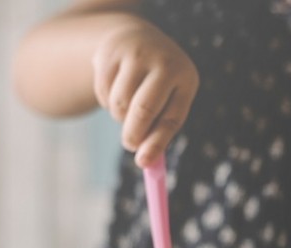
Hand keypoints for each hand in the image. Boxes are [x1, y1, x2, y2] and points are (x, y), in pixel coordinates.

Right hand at [92, 22, 198, 166]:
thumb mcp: (167, 101)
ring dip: (120, 116)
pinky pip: (104, 92)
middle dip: (134, 135)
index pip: (172, 118)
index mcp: (186, 78)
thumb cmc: (157, 85)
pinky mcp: (111, 53)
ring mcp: (137, 54)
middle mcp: (165, 62)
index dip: (157, 143)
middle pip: (144, 110)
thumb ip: (159, 131)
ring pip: (120, 104)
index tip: (143, 162)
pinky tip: (115, 89)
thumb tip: (146, 163)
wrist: (137, 40)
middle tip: (129, 145)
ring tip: (127, 108)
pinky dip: (107, 101)